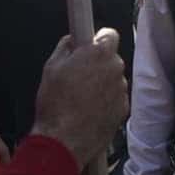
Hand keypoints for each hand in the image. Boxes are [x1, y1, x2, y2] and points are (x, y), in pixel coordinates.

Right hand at [30, 28, 127, 166]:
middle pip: (111, 59)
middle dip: (98, 64)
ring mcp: (121, 90)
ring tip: (81, 97)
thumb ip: (65, 47)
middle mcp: (115, 68)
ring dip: (102, 83)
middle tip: (79, 74)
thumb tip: (71, 41)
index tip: (91, 45)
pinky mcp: (123, 108)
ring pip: (113, 79)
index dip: (98, 39)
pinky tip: (89, 109)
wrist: (63, 140)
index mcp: (98, 54)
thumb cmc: (55, 104)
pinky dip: (106, 101)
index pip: (110, 34)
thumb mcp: (51, 67)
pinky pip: (116, 98)